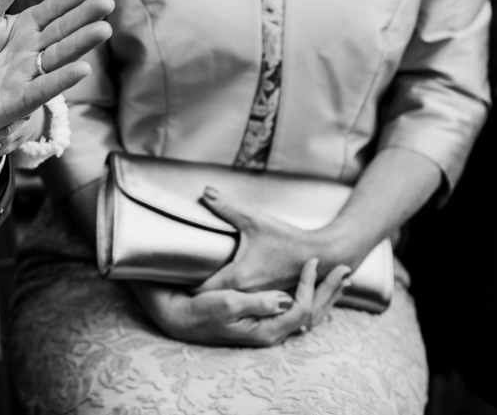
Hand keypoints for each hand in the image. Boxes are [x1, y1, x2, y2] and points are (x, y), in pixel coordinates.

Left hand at [0, 0, 112, 156]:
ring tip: (103, 30)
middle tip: (107, 2)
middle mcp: (34, 50)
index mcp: (26, 27)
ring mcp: (29, 75)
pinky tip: (82, 69)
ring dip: (81, 45)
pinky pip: (44, 88)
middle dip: (84, 17)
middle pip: (62, 31)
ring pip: (59, 57)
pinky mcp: (20, 100)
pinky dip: (62, 79)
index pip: (53, 9)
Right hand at [131, 259, 351, 346]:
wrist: (182, 319)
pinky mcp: (262, 322)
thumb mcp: (226, 304)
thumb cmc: (201, 311)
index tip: (312, 261)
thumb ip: (257, 302)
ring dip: (325, 296)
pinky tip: (313, 287)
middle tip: (345, 269)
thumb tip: (284, 299)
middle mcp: (272, 332)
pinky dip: (312, 299)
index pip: (302, 309)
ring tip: (338, 277)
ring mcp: (268, 328)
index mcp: (267, 328)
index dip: (311, 285)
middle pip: (313, 314)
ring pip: (308, 315)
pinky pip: (297, 313)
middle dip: (330, 291)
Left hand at [195, 186, 331, 293]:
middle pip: (213, 300)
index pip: (201, 291)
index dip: (186, 285)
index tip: (176, 278)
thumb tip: (205, 191)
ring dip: (216, 297)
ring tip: (201, 286)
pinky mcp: (267, 301)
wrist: (320, 254)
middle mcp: (247, 293)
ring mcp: (258, 300)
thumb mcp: (253, 219)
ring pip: (229, 304)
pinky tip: (228, 291)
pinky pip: (244, 305)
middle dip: (198, 292)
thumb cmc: (285, 237)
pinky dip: (234, 300)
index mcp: (238, 276)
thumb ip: (226, 207)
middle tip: (182, 282)